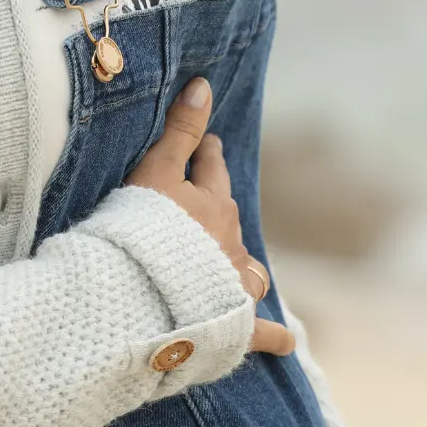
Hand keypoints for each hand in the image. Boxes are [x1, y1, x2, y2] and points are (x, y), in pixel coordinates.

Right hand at [125, 76, 293, 356]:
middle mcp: (229, 245)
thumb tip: (203, 84)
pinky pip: (261, 333)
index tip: (209, 146)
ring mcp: (232, 287)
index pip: (210, 172)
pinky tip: (286, 342)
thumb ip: (178, 133)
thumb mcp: (153, 175)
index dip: (207, 156)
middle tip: (212, 198)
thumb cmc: (140, 235)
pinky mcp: (232, 327)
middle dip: (221, 208)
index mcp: (209, 206)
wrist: (140, 299)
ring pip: (248, 273)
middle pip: (229, 219)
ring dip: (244, 268)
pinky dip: (274, 335)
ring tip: (240, 269)